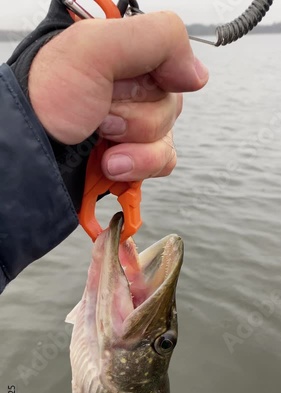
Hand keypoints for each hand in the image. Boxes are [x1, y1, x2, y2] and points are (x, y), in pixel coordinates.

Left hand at [29, 12, 207, 181]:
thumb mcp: (95, 48)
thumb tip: (198, 75)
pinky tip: (113, 164)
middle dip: (137, 113)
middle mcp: (133, 90)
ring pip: (168, 135)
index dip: (157, 73)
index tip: (125, 79)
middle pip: (172, 102)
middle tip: (102, 112)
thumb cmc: (49, 96)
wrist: (29, 151)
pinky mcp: (133, 158)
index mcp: (126, 55)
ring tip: (102, 139)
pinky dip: (141, 164)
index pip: (172, 59)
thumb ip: (158, 40)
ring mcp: (133, 127)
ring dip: (136, 142)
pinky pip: (164, 161)